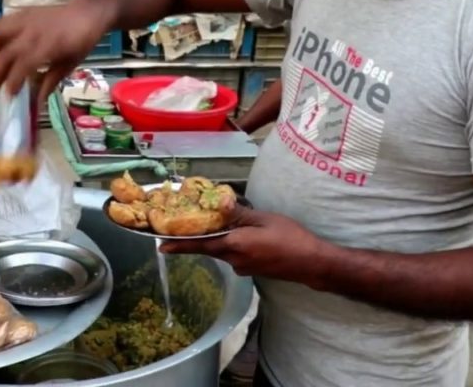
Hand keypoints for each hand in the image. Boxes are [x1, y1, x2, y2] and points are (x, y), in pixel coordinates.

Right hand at [0, 0, 112, 102]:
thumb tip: (37, 102)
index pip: (23, 65)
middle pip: (7, 53)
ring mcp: (26, 20)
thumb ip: (51, 81)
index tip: (8, 95)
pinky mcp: (24, 13)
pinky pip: (3, 23)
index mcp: (47, 46)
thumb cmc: (82, 41)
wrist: (88, 13)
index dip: (13, 81)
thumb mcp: (70, 64)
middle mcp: (33, 32)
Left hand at [160, 207, 331, 283]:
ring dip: (219, 238)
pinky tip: (243, 232)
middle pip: (209, 247)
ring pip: (223, 250)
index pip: (200, 245)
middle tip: (184, 225)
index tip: (161, 246)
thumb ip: (239, 213)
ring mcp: (243, 267)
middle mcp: (234, 260)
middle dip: (197, 237)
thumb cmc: (290, 238)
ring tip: (220, 221)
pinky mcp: (252, 269)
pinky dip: (232, 243)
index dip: (179, 246)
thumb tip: (219, 202)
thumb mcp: (264, 219)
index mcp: (234, 246)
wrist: (312, 264)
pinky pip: (235, 254)